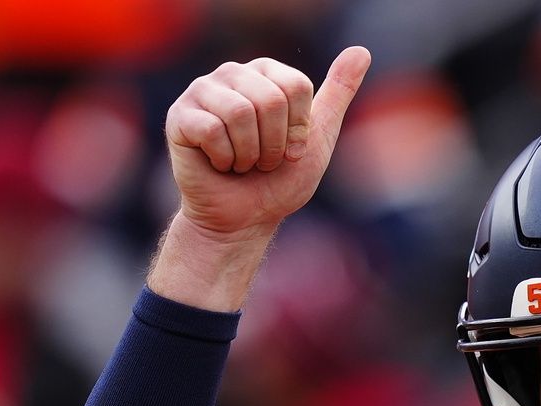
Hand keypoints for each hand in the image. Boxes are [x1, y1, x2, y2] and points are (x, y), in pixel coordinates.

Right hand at [150, 47, 369, 309]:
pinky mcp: (179, 115)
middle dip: (274, 144)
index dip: (298, 129)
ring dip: (249, 154)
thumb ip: (338, 92)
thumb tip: (361, 51)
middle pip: (270, 99)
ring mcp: (202, 92)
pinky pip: (212, 130)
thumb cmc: (279, 181)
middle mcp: (233, 74)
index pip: (296, 86)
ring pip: (240, 112)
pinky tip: (219, 165)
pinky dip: (224, 159)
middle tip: (262, 161)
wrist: (243, 220)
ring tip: (242, 163)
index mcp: (266, 72)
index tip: (289, 148)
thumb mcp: (319, 136)